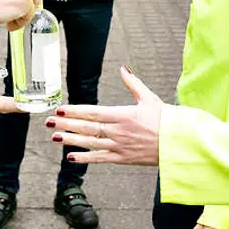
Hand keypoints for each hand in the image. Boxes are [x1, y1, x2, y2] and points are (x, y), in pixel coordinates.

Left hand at [47, 67, 163, 164]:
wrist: (180, 143)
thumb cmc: (166, 120)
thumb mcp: (149, 98)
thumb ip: (133, 83)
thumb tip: (123, 68)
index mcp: (123, 115)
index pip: (92, 112)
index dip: (74, 111)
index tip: (59, 110)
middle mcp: (118, 131)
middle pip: (86, 127)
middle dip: (66, 124)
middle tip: (48, 122)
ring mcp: (120, 146)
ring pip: (90, 143)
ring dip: (71, 140)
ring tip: (54, 138)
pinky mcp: (123, 159)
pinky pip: (100, 158)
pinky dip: (85, 158)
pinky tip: (70, 158)